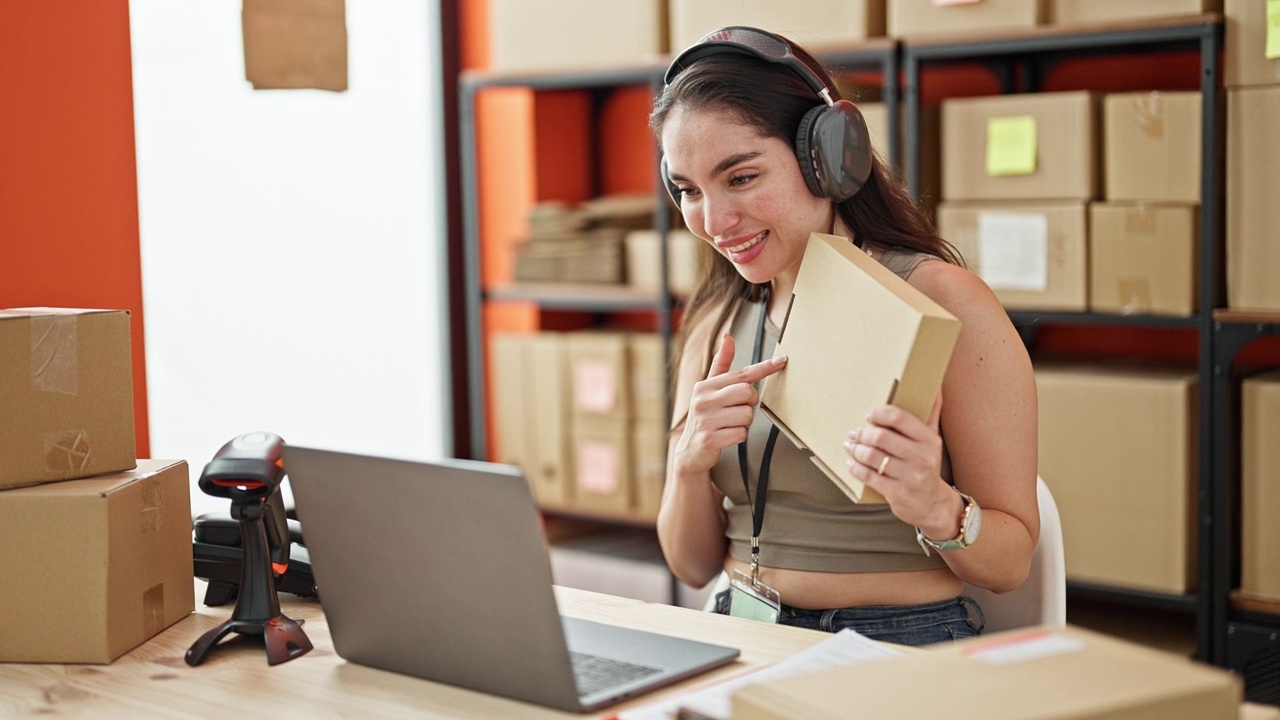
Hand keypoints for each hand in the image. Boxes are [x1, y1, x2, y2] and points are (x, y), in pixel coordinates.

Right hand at [674, 333, 786, 476]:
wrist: (690, 451)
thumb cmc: (705, 416)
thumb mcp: (709, 389)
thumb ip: (720, 364)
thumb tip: (728, 337)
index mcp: (705, 386)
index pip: (741, 374)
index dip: (764, 368)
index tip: (782, 360)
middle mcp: (702, 400)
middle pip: (747, 393)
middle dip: (748, 403)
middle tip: (735, 410)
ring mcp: (705, 420)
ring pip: (747, 415)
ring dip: (744, 422)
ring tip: (729, 425)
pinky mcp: (710, 439)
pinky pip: (741, 434)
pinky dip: (738, 436)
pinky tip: (726, 437)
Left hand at [843, 392, 955, 531]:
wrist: (932, 503)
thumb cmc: (926, 465)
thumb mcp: (932, 440)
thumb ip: (931, 413)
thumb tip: (937, 388)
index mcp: (930, 440)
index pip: (898, 418)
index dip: (878, 414)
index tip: (870, 417)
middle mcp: (923, 458)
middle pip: (880, 437)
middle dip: (862, 434)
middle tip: (854, 433)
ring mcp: (910, 477)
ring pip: (871, 456)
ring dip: (855, 450)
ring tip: (850, 446)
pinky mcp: (897, 493)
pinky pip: (867, 476)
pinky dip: (855, 467)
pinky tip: (851, 461)